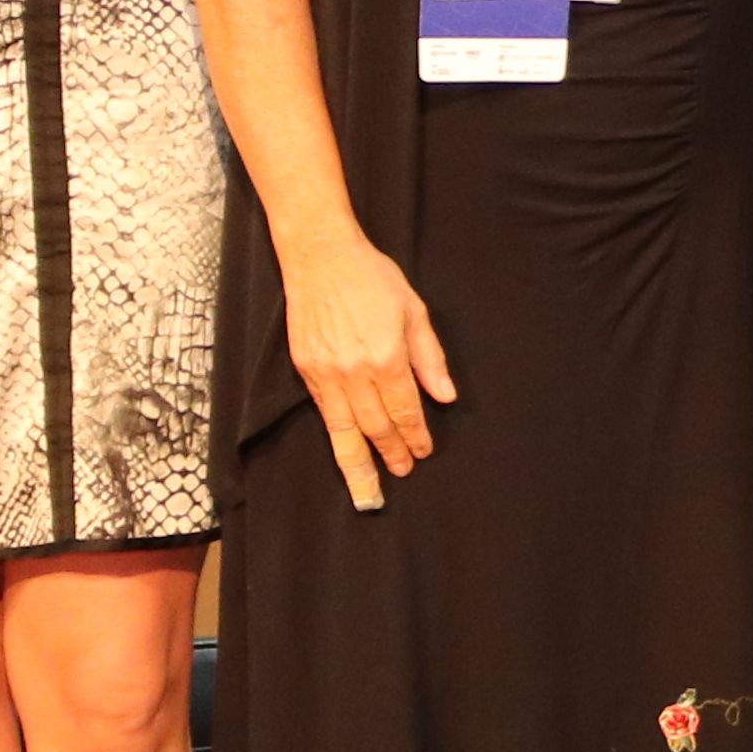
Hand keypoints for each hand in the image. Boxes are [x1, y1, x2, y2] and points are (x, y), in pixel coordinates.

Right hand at [281, 227, 456, 480]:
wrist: (320, 257)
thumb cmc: (372, 278)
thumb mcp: (414, 311)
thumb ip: (429, 358)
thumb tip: (445, 396)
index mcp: (387, 357)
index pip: (405, 410)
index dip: (416, 435)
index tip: (423, 452)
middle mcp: (355, 371)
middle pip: (376, 427)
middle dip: (391, 454)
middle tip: (403, 474)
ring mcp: (326, 373)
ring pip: (344, 431)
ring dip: (358, 465)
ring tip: (368, 494)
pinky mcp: (306, 369)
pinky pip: (324, 413)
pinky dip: (336, 437)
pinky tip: (345, 451)